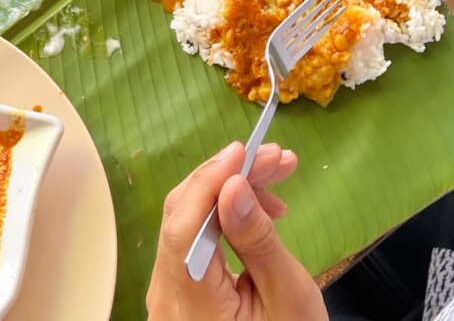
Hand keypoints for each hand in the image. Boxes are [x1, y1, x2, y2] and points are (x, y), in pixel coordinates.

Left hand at [146, 142, 327, 320]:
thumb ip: (257, 241)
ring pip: (189, 223)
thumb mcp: (289, 299)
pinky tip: (259, 208)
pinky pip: (193, 242)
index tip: (244, 150)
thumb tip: (233, 185)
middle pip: (184, 216)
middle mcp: (165, 296)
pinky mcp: (179, 292)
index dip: (211, 179)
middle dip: (228, 177)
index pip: (185, 223)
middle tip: (276, 158)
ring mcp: (168, 295)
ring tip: (277, 179)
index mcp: (190, 302)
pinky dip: (222, 218)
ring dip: (229, 192)